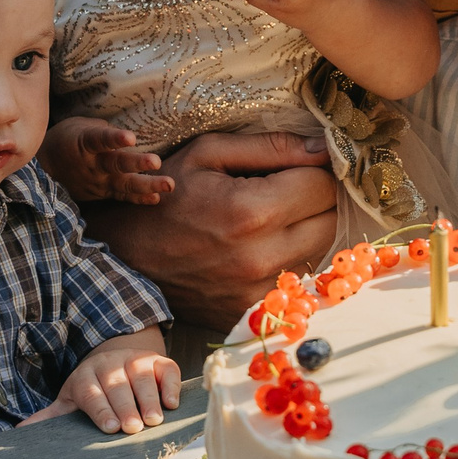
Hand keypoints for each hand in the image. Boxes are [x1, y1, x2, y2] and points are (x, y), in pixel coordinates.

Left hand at [26, 328, 180, 433]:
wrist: (116, 355)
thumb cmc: (93, 387)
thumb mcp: (71, 399)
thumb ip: (52, 416)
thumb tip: (20, 433)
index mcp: (85, 377)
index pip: (92, 394)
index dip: (102, 410)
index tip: (111, 428)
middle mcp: (110, 365)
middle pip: (118, 386)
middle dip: (126, 406)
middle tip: (134, 428)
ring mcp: (135, 360)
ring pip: (143, 377)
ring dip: (150, 398)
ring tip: (155, 420)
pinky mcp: (158, 360)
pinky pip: (167, 369)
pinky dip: (170, 385)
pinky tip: (172, 403)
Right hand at [43, 117, 174, 204]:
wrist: (44, 170)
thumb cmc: (67, 140)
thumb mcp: (80, 127)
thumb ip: (103, 131)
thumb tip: (125, 136)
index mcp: (84, 143)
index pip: (99, 140)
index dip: (114, 138)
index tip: (130, 137)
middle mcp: (92, 165)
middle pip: (116, 164)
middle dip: (137, 163)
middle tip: (157, 162)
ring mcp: (98, 182)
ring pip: (124, 184)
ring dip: (147, 185)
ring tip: (168, 185)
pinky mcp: (102, 194)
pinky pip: (122, 196)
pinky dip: (139, 198)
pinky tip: (157, 198)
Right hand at [86, 131, 338, 329]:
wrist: (125, 254)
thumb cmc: (166, 195)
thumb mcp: (208, 153)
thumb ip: (271, 147)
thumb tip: (325, 146)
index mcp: (251, 211)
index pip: (323, 185)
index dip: (315, 170)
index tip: (298, 167)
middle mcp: (262, 257)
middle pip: (332, 220)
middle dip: (318, 199)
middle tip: (291, 189)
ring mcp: (258, 291)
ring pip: (321, 252)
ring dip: (309, 230)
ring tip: (277, 217)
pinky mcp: (253, 311)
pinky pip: (300, 282)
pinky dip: (293, 260)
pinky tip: (267, 246)